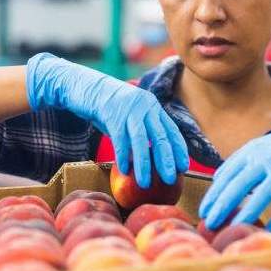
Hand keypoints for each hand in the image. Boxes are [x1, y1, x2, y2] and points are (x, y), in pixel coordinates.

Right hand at [25, 53, 187, 187]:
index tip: (183, 167)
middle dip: (166, 160)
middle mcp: (145, 106)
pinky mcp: (112, 113)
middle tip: (169, 180)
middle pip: (160, 136)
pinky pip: (120, 138)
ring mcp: (129, 108)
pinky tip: (124, 170)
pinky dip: (123, 156)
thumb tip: (154, 158)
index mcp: (153, 106)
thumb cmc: (110, 108)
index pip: (171, 130)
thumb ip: (143, 131)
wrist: (87, 87)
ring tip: (145, 183)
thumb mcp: (131, 116)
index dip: (179, 150)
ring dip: (144, 164)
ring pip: (141, 140)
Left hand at [199, 126, 270, 232]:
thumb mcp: (258, 149)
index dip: (213, 195)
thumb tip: (216, 181)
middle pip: (239, 185)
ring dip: (247, 214)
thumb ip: (238, 163)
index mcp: (251, 152)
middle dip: (222, 205)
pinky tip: (267, 231)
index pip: (226, 175)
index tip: (204, 213)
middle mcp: (265, 160)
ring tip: (234, 229)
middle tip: (210, 224)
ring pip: (263, 195)